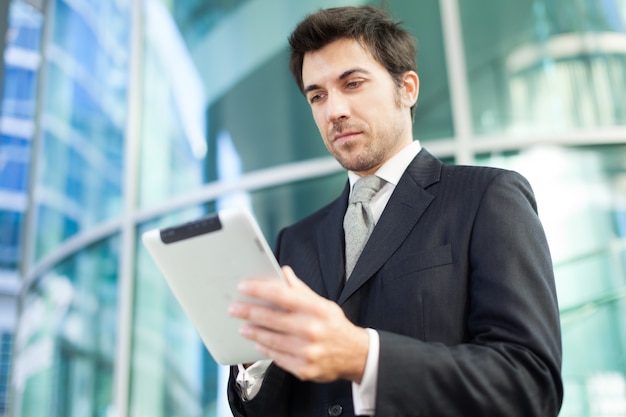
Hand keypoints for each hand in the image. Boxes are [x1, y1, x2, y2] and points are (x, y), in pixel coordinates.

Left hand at [228, 266, 368, 382]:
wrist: (355, 354)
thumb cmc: (334, 325)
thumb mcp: (322, 303)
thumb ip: (300, 290)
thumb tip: (282, 272)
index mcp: (316, 309)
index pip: (281, 295)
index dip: (259, 290)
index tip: (243, 287)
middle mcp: (311, 330)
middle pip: (270, 318)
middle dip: (248, 312)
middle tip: (234, 308)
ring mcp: (307, 351)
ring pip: (270, 340)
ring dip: (253, 332)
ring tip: (243, 327)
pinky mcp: (303, 369)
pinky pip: (277, 357)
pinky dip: (265, 349)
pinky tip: (259, 343)